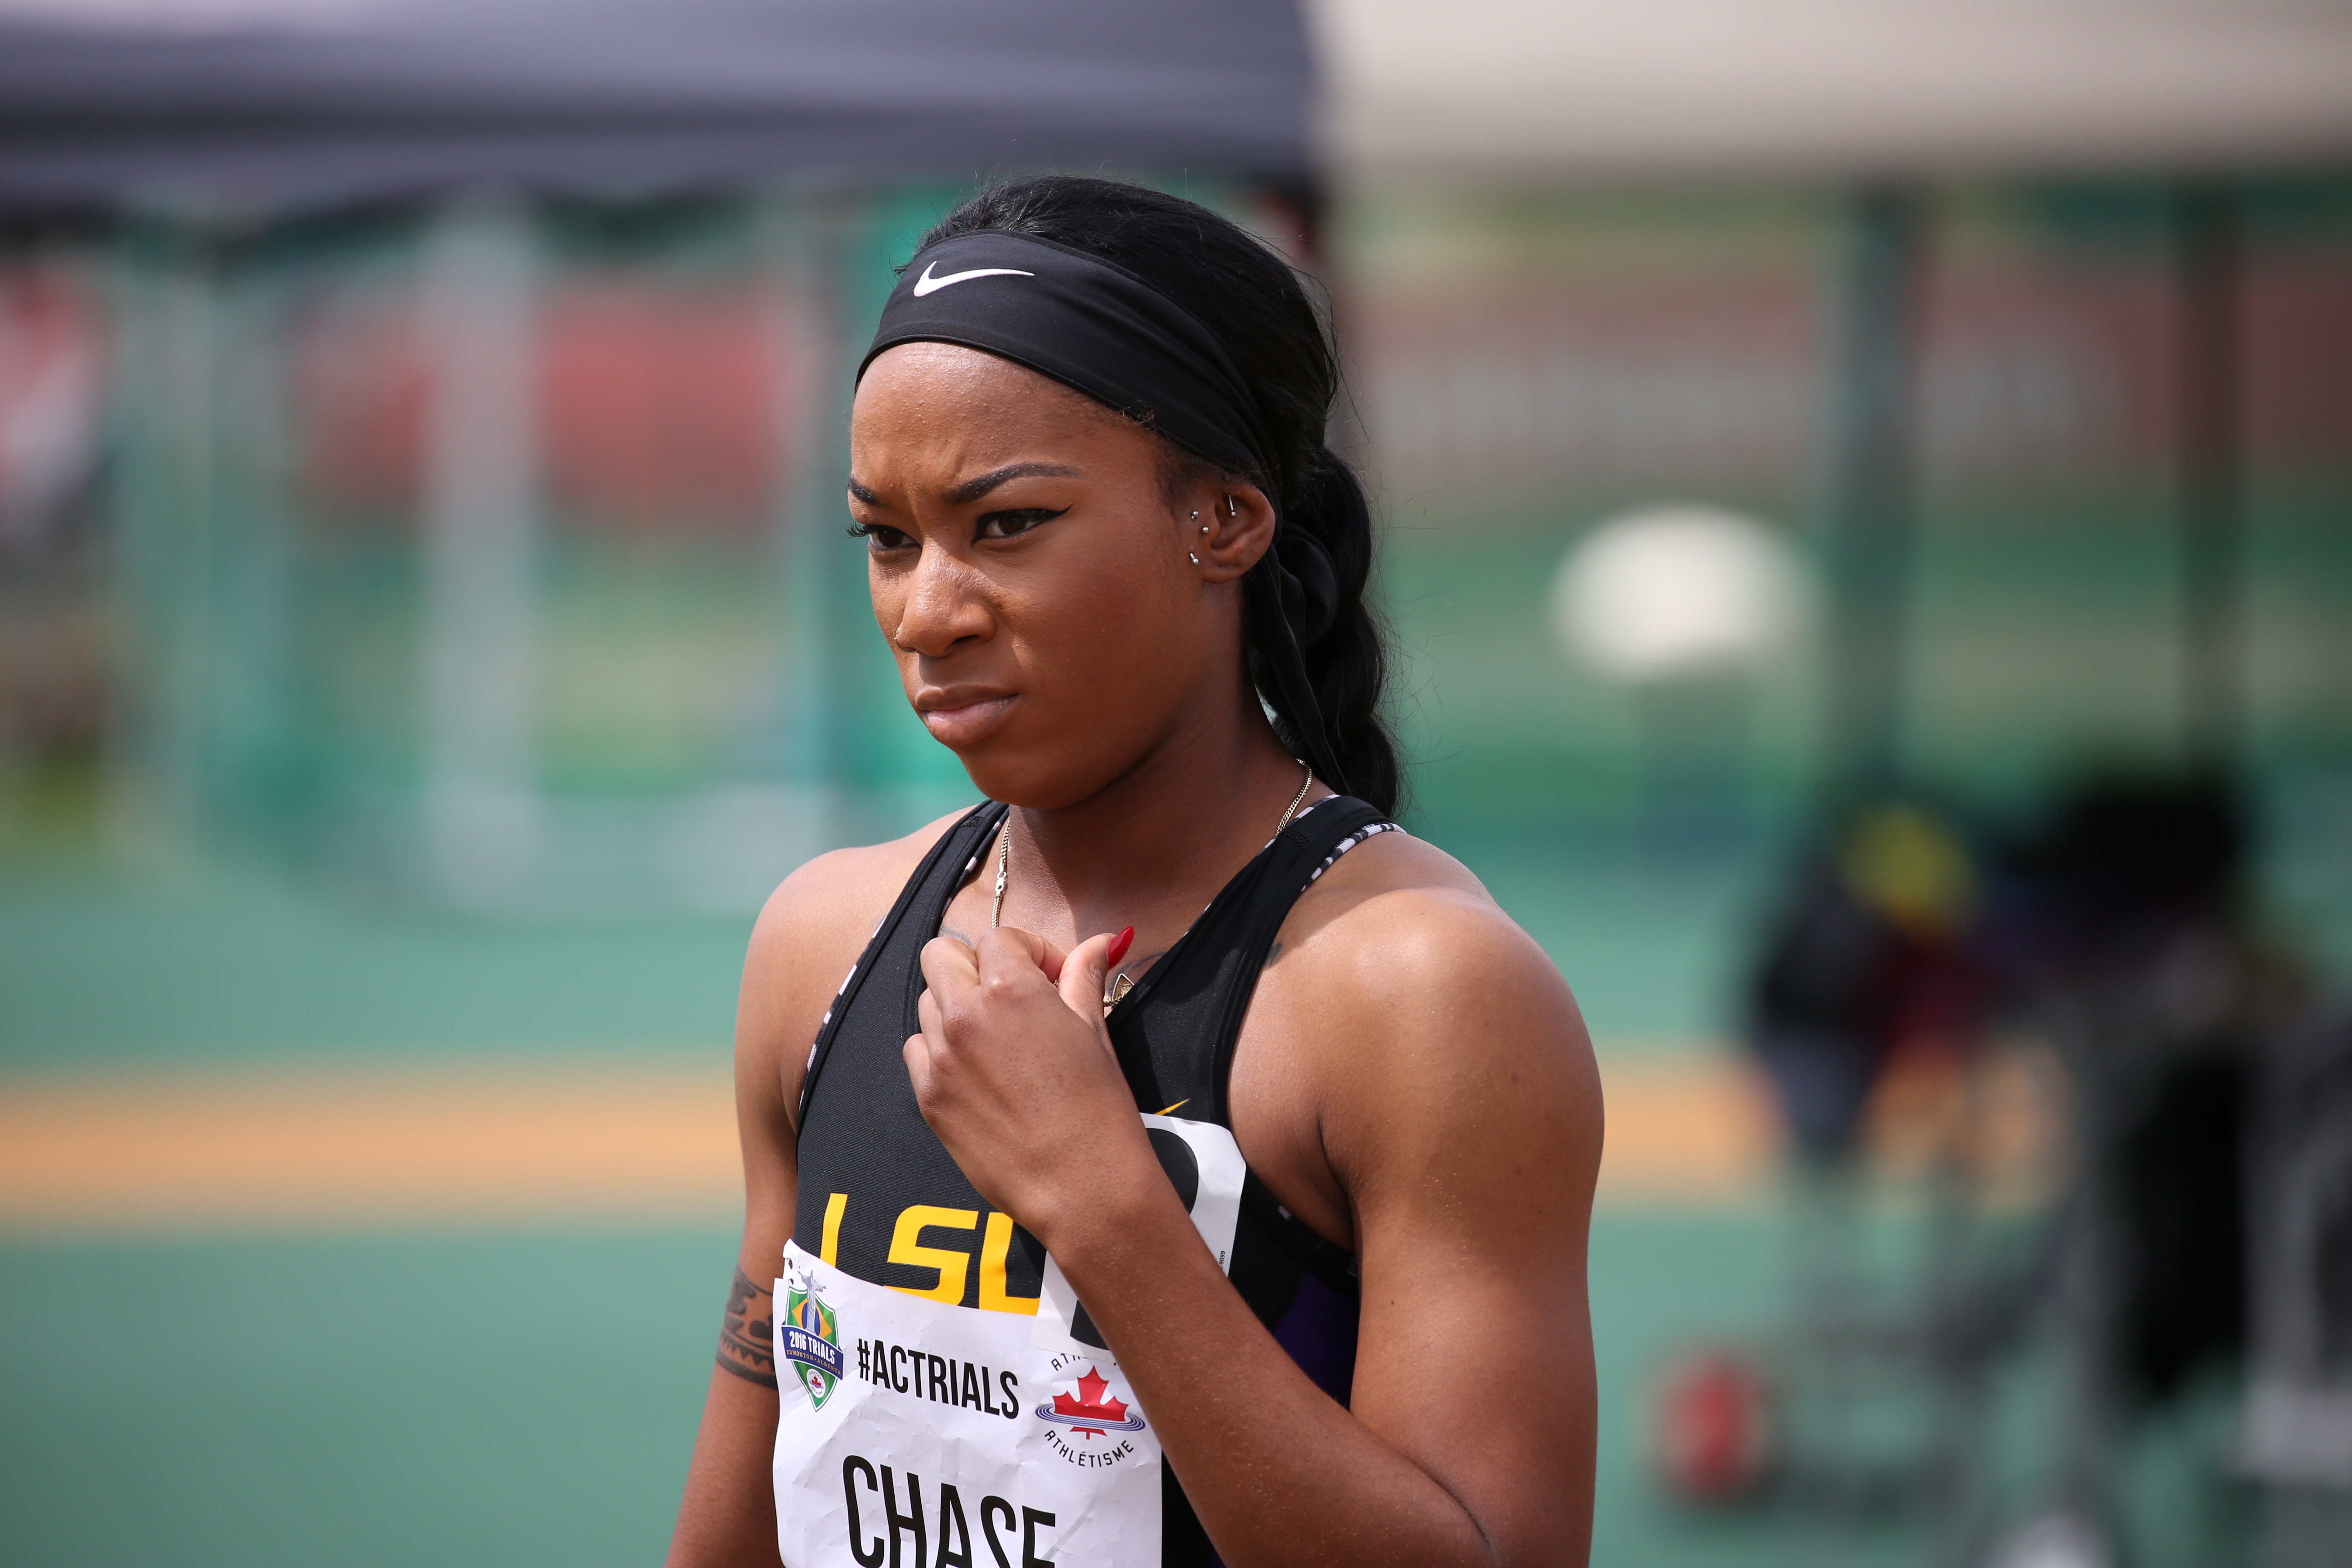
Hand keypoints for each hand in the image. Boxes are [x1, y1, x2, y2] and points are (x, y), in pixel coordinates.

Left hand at [904, 926, 1161, 1246]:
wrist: (1082, 1186)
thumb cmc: (1099, 1108)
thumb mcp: (1095, 1032)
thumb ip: (1085, 977)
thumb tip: (1103, 940)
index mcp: (1011, 990)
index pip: (997, 937)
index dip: (1028, 950)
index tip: (1051, 976)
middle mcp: (966, 1016)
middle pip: (941, 954)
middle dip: (975, 964)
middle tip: (1011, 994)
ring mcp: (941, 1057)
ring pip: (927, 1002)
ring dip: (957, 1006)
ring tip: (997, 1038)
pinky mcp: (928, 1097)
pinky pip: (917, 1049)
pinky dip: (940, 1049)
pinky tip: (977, 1072)